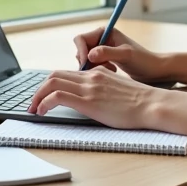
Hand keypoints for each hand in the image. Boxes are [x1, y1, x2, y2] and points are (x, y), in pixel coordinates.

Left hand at [28, 68, 161, 128]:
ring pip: (52, 83)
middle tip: (33, 103)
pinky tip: (41, 112)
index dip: (52, 84)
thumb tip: (96, 100)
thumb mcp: (119, 90)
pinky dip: (44, 103)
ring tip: (33, 109)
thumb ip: (105, 90)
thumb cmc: (141, 103)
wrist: (152, 104)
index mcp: (98, 73)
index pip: (67, 73)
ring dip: (37, 96)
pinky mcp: (88, 100)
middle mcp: (91, 76)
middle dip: (39, 89)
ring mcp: (89, 87)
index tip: (45, 97)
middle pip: (55, 75)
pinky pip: (57, 96)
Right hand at [74, 26, 168, 81]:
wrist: (155, 71)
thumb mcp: (126, 55)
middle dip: (86, 61)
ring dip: (92, 68)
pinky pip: (92, 67)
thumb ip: (108, 53)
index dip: (81, 52)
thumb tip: (89, 55)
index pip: (81, 39)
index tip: (87, 65)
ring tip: (109, 72)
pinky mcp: (105, 61)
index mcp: (105, 31)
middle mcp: (102, 39)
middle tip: (97, 71)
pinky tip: (112, 73)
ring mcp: (103, 50)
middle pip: (81, 50)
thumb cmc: (144, 60)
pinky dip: (97, 72)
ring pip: (85, 60)